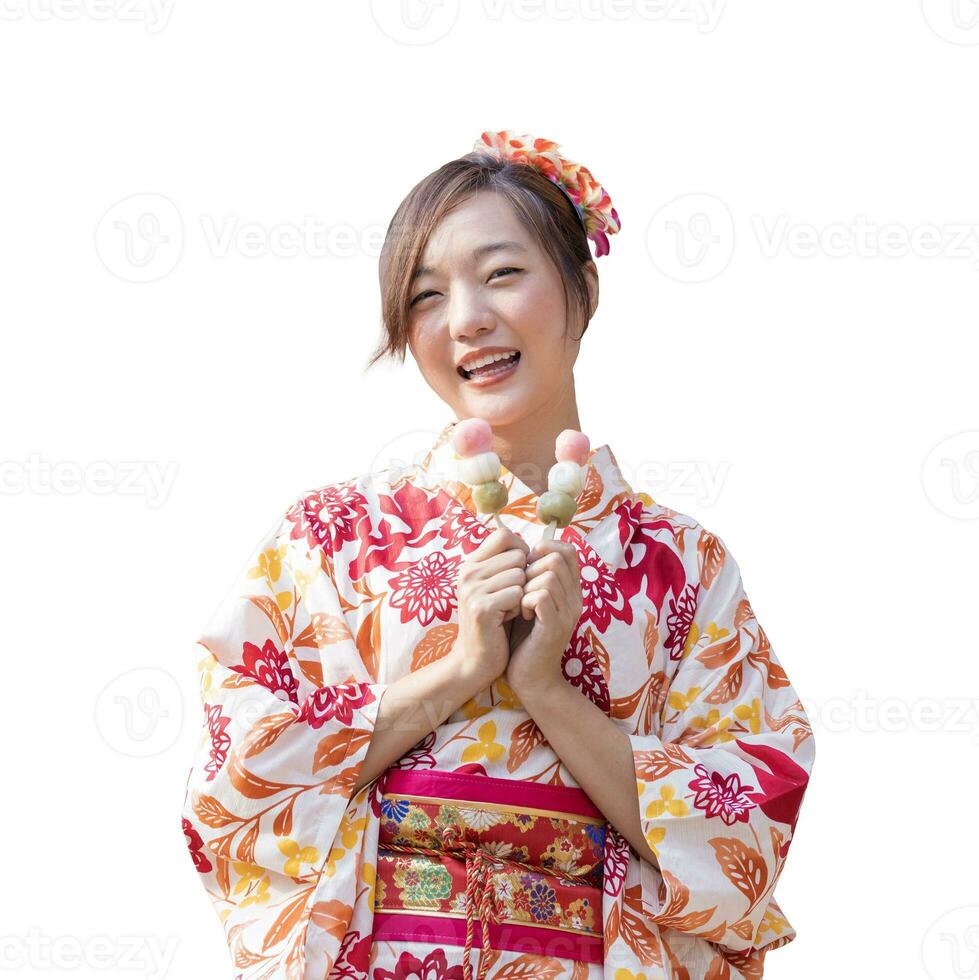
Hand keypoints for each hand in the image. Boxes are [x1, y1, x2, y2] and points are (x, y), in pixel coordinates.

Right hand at [452, 527, 528, 686]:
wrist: (475, 661)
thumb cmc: (494, 623)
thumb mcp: (495, 588)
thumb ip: (506, 565)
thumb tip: (534, 546)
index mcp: (470, 564)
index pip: (504, 535)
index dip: (521, 550)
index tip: (520, 572)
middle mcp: (467, 572)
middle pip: (517, 556)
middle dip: (523, 578)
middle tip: (510, 599)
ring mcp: (472, 589)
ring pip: (520, 575)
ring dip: (521, 595)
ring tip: (507, 611)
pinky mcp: (481, 608)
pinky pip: (518, 595)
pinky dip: (519, 609)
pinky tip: (505, 621)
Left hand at [505, 537, 581, 697]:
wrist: (531, 678)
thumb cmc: (524, 638)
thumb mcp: (530, 602)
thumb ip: (531, 577)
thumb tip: (520, 550)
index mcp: (571, 590)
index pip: (568, 550)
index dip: (545, 549)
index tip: (526, 567)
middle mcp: (575, 599)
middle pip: (557, 558)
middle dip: (531, 567)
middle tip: (521, 589)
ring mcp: (568, 613)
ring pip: (549, 575)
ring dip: (527, 585)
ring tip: (521, 604)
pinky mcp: (555, 627)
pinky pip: (542, 596)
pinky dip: (525, 600)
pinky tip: (522, 614)